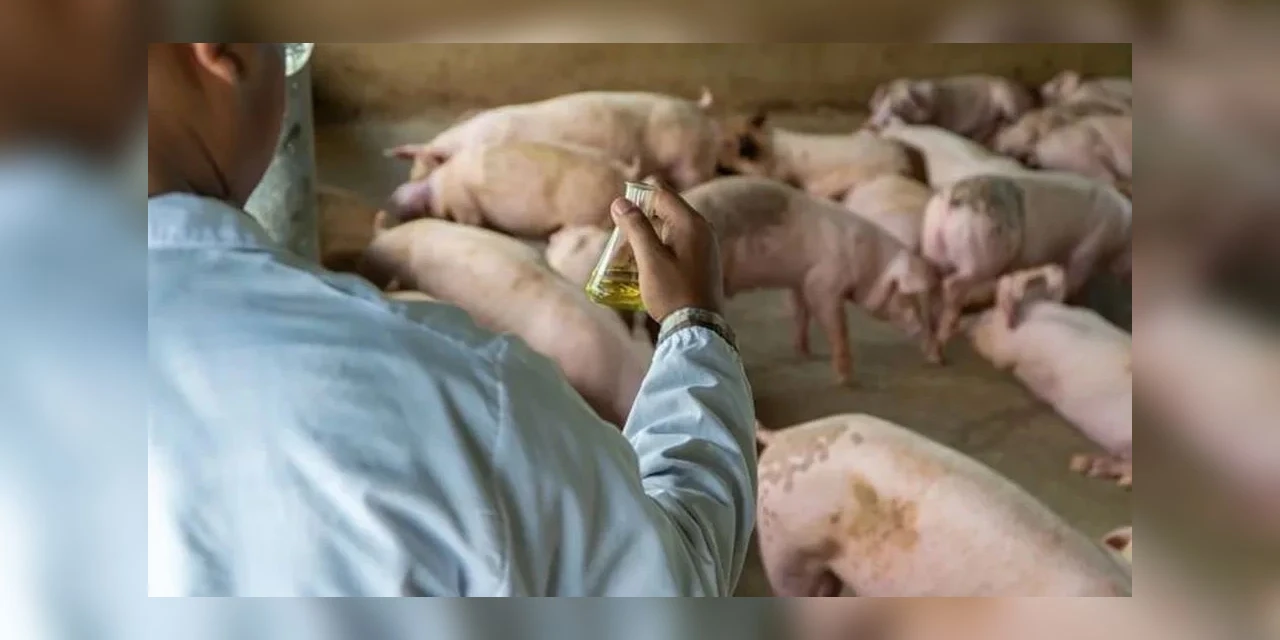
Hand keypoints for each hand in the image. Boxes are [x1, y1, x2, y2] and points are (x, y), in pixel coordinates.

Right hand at [610, 188, 723, 321]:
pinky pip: (680, 244)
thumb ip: (636, 227)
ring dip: (650, 237)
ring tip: (631, 255)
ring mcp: (707, 245)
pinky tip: (649, 266)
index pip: (661, 195)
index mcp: (692, 223)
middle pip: (667, 211)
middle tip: (621, 239)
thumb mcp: (649, 259)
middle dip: (642, 221)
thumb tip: (620, 201)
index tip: (619, 217)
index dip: (637, 200)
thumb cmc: (673, 292)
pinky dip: (662, 248)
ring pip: (672, 229)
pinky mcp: (704, 261)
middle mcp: (704, 229)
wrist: (699, 328)